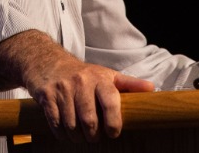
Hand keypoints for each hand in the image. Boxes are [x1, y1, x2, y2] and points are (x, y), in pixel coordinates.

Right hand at [0, 30, 153, 141]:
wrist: (48, 60)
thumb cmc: (83, 74)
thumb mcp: (107, 75)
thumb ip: (129, 84)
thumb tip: (152, 89)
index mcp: (100, 78)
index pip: (110, 102)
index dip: (114, 123)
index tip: (113, 133)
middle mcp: (81, 82)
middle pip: (89, 120)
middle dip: (92, 136)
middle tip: (94, 138)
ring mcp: (62, 88)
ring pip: (71, 125)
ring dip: (76, 137)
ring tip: (80, 136)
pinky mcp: (46, 95)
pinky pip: (55, 123)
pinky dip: (61, 134)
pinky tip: (65, 133)